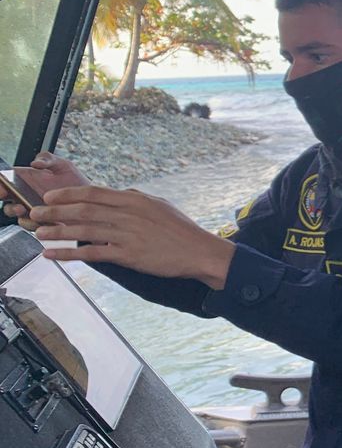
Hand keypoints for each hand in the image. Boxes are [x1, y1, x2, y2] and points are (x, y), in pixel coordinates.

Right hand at [2, 153, 88, 229]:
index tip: (2, 189)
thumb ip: (48, 159)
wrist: (92, 199)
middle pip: (8, 204)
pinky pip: (37, 229)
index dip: (0, 186)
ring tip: (33, 215)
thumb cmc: (74, 180)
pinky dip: (40, 227)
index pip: (4, 183)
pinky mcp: (45, 224)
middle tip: (18, 206)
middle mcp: (25, 197)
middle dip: (9, 207)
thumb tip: (36, 163)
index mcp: (24, 181)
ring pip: (21, 219)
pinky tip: (49, 223)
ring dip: (23, 219)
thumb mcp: (62, 165)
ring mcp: (34, 212)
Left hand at [29, 186, 235, 288]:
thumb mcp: (160, 205)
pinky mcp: (128, 255)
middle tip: (34, 213)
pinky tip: (53, 255)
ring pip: (83, 230)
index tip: (50, 197)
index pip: (93, 193)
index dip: (68, 194)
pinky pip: (92, 253)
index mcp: (134, 200)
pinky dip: (70, 254)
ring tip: (38, 233)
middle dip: (54, 212)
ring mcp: (127, 235)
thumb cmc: (182, 230)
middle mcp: (128, 214)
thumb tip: (119, 192)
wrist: (200, 252)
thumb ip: (137, 198)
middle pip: (82, 210)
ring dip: (57, 232)